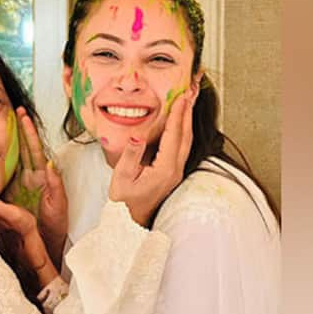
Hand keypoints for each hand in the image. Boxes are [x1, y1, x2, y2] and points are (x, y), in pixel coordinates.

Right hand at [8, 107, 67, 240]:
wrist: (48, 241)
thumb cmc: (55, 223)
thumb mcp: (58, 204)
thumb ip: (55, 184)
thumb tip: (51, 164)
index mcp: (42, 175)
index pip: (35, 148)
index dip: (29, 132)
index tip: (23, 115)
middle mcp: (30, 175)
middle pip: (22, 147)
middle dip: (17, 128)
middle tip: (12, 110)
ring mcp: (20, 182)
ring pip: (12, 157)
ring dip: (7, 140)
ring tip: (1, 123)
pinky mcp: (11, 191)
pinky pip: (3, 173)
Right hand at [109, 90, 195, 225]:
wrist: (130, 221)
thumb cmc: (124, 201)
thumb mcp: (122, 178)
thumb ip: (131, 156)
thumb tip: (137, 137)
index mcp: (164, 169)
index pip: (173, 136)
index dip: (177, 115)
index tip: (181, 97)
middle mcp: (174, 170)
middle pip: (185, 136)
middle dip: (188, 113)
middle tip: (190, 92)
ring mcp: (175, 172)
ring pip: (186, 141)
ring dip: (187, 121)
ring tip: (187, 103)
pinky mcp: (171, 173)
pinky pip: (181, 147)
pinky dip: (182, 131)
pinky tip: (179, 124)